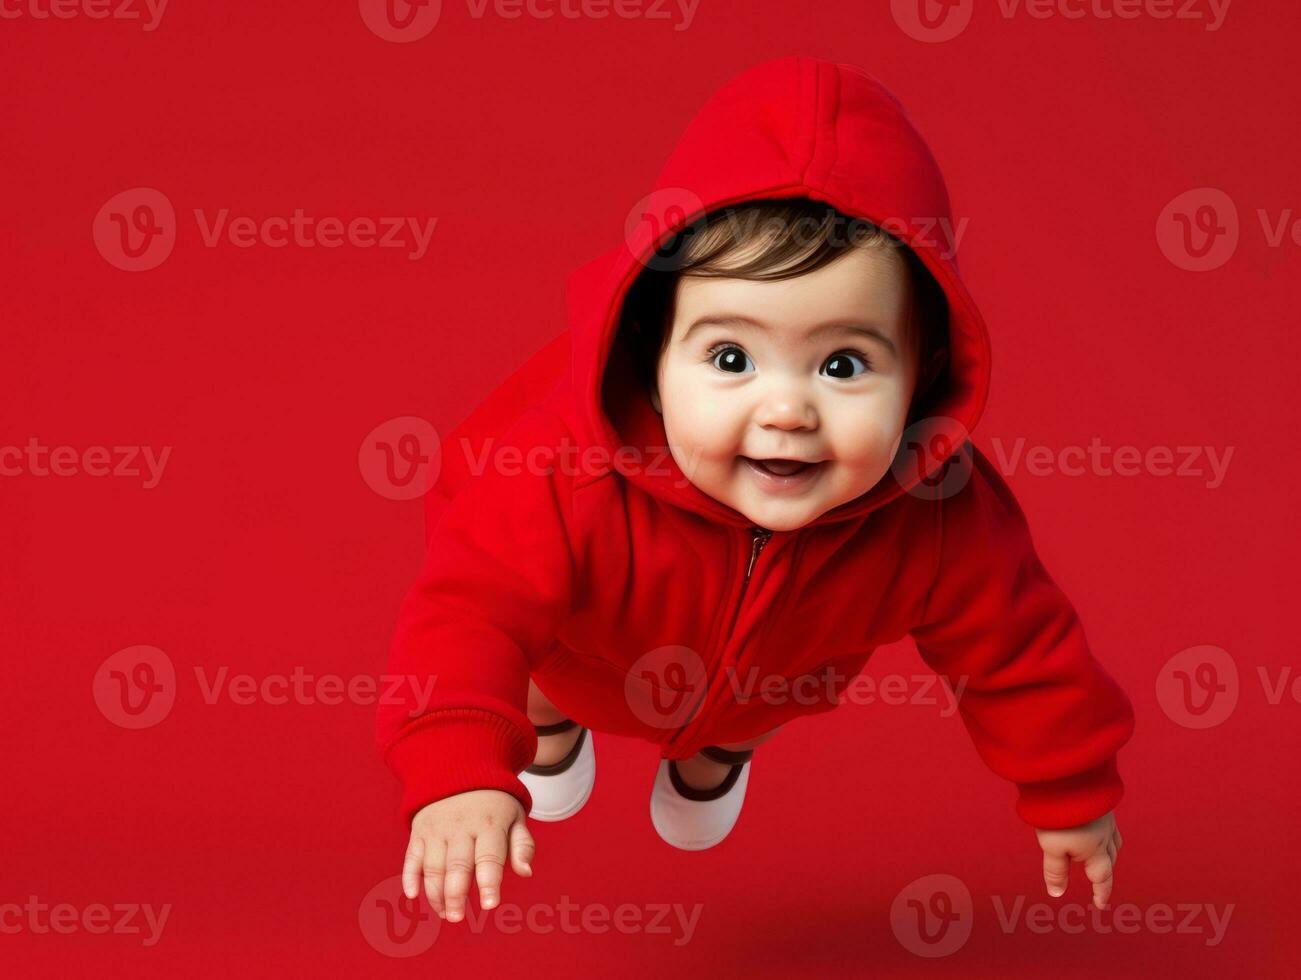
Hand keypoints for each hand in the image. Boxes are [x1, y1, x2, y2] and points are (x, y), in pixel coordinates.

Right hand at [401, 789, 535, 921]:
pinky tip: (413, 895)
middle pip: (457, 865)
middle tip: (457, 918)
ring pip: (433, 866)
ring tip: (444, 913)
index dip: (490, 882)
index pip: (490, 857)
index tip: (490, 905)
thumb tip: (526, 872)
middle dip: (456, 895)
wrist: (459, 769)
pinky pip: (411, 856)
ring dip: (435, 893)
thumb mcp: (515, 817)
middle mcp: (461, 826)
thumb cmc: (494, 804)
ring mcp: (438, 828)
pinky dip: (410, 876)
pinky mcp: (420, 831)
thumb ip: (522, 845)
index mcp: (490, 824)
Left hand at [1035, 810, 1123, 909]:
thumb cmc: (1059, 816)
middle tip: (1099, 882)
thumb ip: (1055, 871)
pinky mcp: (1103, 804)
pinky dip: (1108, 835)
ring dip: (1110, 853)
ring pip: (1115, 842)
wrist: (1068, 778)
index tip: (1100, 904)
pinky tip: (1098, 829)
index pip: (1101, 877)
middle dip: (1105, 872)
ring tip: (1102, 857)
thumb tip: (1057, 893)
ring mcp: (1106, 818)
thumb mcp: (1052, 846)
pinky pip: (1111, 826)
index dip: (1101, 892)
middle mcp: (1105, 835)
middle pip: (1110, 859)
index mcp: (1095, 850)